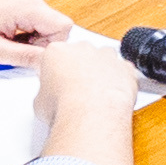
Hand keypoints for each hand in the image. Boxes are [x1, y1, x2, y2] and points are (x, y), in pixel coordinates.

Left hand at [0, 0, 87, 62]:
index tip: (29, 57)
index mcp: (27, 5)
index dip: (51, 48)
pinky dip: (23, 37)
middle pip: (56, 29)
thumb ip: (28, 58)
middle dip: (39, 47)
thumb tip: (52, 64)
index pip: (64, 28)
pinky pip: (33, 25)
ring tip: (3, 46)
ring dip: (29, 43)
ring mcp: (23, 0)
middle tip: (11, 53)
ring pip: (45, 29)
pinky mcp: (16, 5)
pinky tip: (3, 40)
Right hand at [30, 16, 141, 150]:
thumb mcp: (40, 103)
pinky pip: (123, 71)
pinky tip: (113, 96)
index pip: (52, 57)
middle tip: (74, 91)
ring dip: (100, 71)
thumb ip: (46, 93)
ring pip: (104, 58)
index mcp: (56, 52)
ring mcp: (106, 56)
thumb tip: (49, 100)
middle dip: (78, 68)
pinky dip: (120, 81)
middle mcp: (82, 49)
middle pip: (80, 53)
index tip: (55, 83)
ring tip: (95, 94)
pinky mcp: (125, 67)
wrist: (91, 115)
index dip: (54, 72)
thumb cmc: (64, 107)